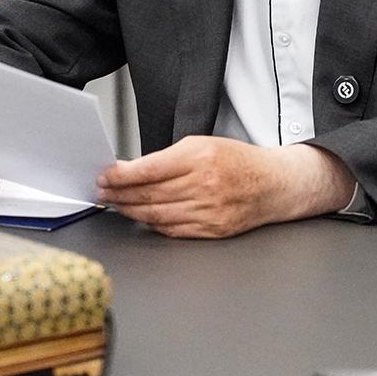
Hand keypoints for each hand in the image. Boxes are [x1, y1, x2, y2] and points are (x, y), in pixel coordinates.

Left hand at [97, 138, 356, 238]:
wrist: (273, 184)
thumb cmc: (238, 161)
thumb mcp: (203, 145)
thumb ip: (168, 158)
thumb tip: (131, 171)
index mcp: (200, 157)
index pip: (148, 170)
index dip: (120, 176)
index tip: (104, 176)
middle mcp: (204, 184)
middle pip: (147, 195)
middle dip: (119, 194)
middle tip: (103, 192)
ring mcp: (208, 210)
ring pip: (155, 215)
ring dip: (130, 211)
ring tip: (117, 205)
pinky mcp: (211, 230)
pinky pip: (171, 230)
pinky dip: (152, 225)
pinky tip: (142, 218)